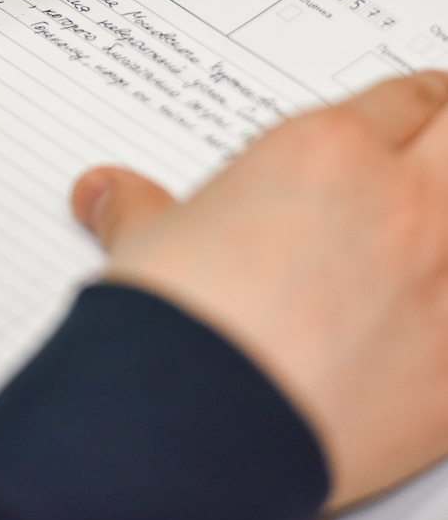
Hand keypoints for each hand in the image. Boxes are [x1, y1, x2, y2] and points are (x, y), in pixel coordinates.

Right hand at [70, 71, 447, 506]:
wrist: (199, 420)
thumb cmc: (175, 321)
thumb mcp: (144, 244)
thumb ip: (137, 209)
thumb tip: (105, 193)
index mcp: (326, 152)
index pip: (403, 100)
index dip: (412, 106)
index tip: (411, 119)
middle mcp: (401, 203)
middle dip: (447, 130)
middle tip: (434, 147)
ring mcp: (443, 281)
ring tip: (422, 239)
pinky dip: (446, 308)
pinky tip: (426, 321)